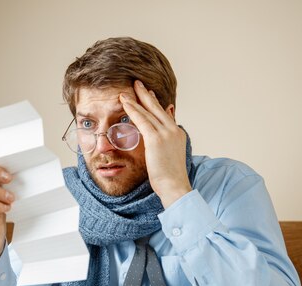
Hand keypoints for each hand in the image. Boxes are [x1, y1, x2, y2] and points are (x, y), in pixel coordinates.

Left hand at [119, 80, 191, 207]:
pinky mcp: (156, 139)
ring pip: (148, 112)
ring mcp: (166, 133)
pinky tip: (125, 102)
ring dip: (136, 99)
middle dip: (146, 95)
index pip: (165, 114)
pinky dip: (133, 110)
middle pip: (157, 108)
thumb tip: (159, 142)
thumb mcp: (169, 156)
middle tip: (137, 83)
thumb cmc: (170, 177)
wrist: (174, 186)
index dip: (156, 103)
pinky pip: (142, 120)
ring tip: (127, 90)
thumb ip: (165, 144)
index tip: (149, 93)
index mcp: (177, 134)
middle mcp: (173, 130)